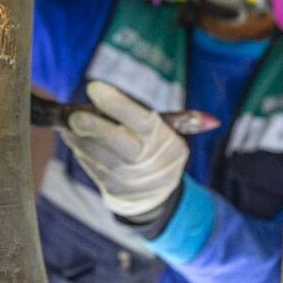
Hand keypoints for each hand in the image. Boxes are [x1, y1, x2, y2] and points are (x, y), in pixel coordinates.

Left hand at [63, 81, 188, 217]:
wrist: (154, 194)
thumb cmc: (159, 149)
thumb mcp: (173, 135)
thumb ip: (184, 122)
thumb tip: (212, 121)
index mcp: (163, 142)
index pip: (141, 121)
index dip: (118, 104)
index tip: (94, 88)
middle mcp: (144, 161)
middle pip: (119, 144)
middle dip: (95, 127)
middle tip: (74, 115)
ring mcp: (126, 175)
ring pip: (98, 154)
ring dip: (79, 136)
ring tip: (69, 120)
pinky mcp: (108, 185)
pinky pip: (88, 163)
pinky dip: (78, 147)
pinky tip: (72, 135)